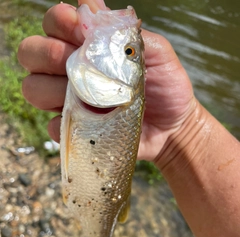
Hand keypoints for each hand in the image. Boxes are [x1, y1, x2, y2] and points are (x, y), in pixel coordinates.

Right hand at [18, 0, 195, 161]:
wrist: (173, 126)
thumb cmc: (166, 87)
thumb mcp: (156, 53)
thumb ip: (126, 31)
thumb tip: (92, 6)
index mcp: (89, 48)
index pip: (56, 24)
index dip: (60, 22)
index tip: (80, 32)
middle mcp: (72, 71)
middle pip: (32, 53)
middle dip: (47, 53)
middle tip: (75, 63)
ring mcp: (71, 101)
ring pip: (34, 88)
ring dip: (52, 90)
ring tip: (87, 98)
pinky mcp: (76, 129)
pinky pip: (53, 126)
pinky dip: (66, 124)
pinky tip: (90, 124)